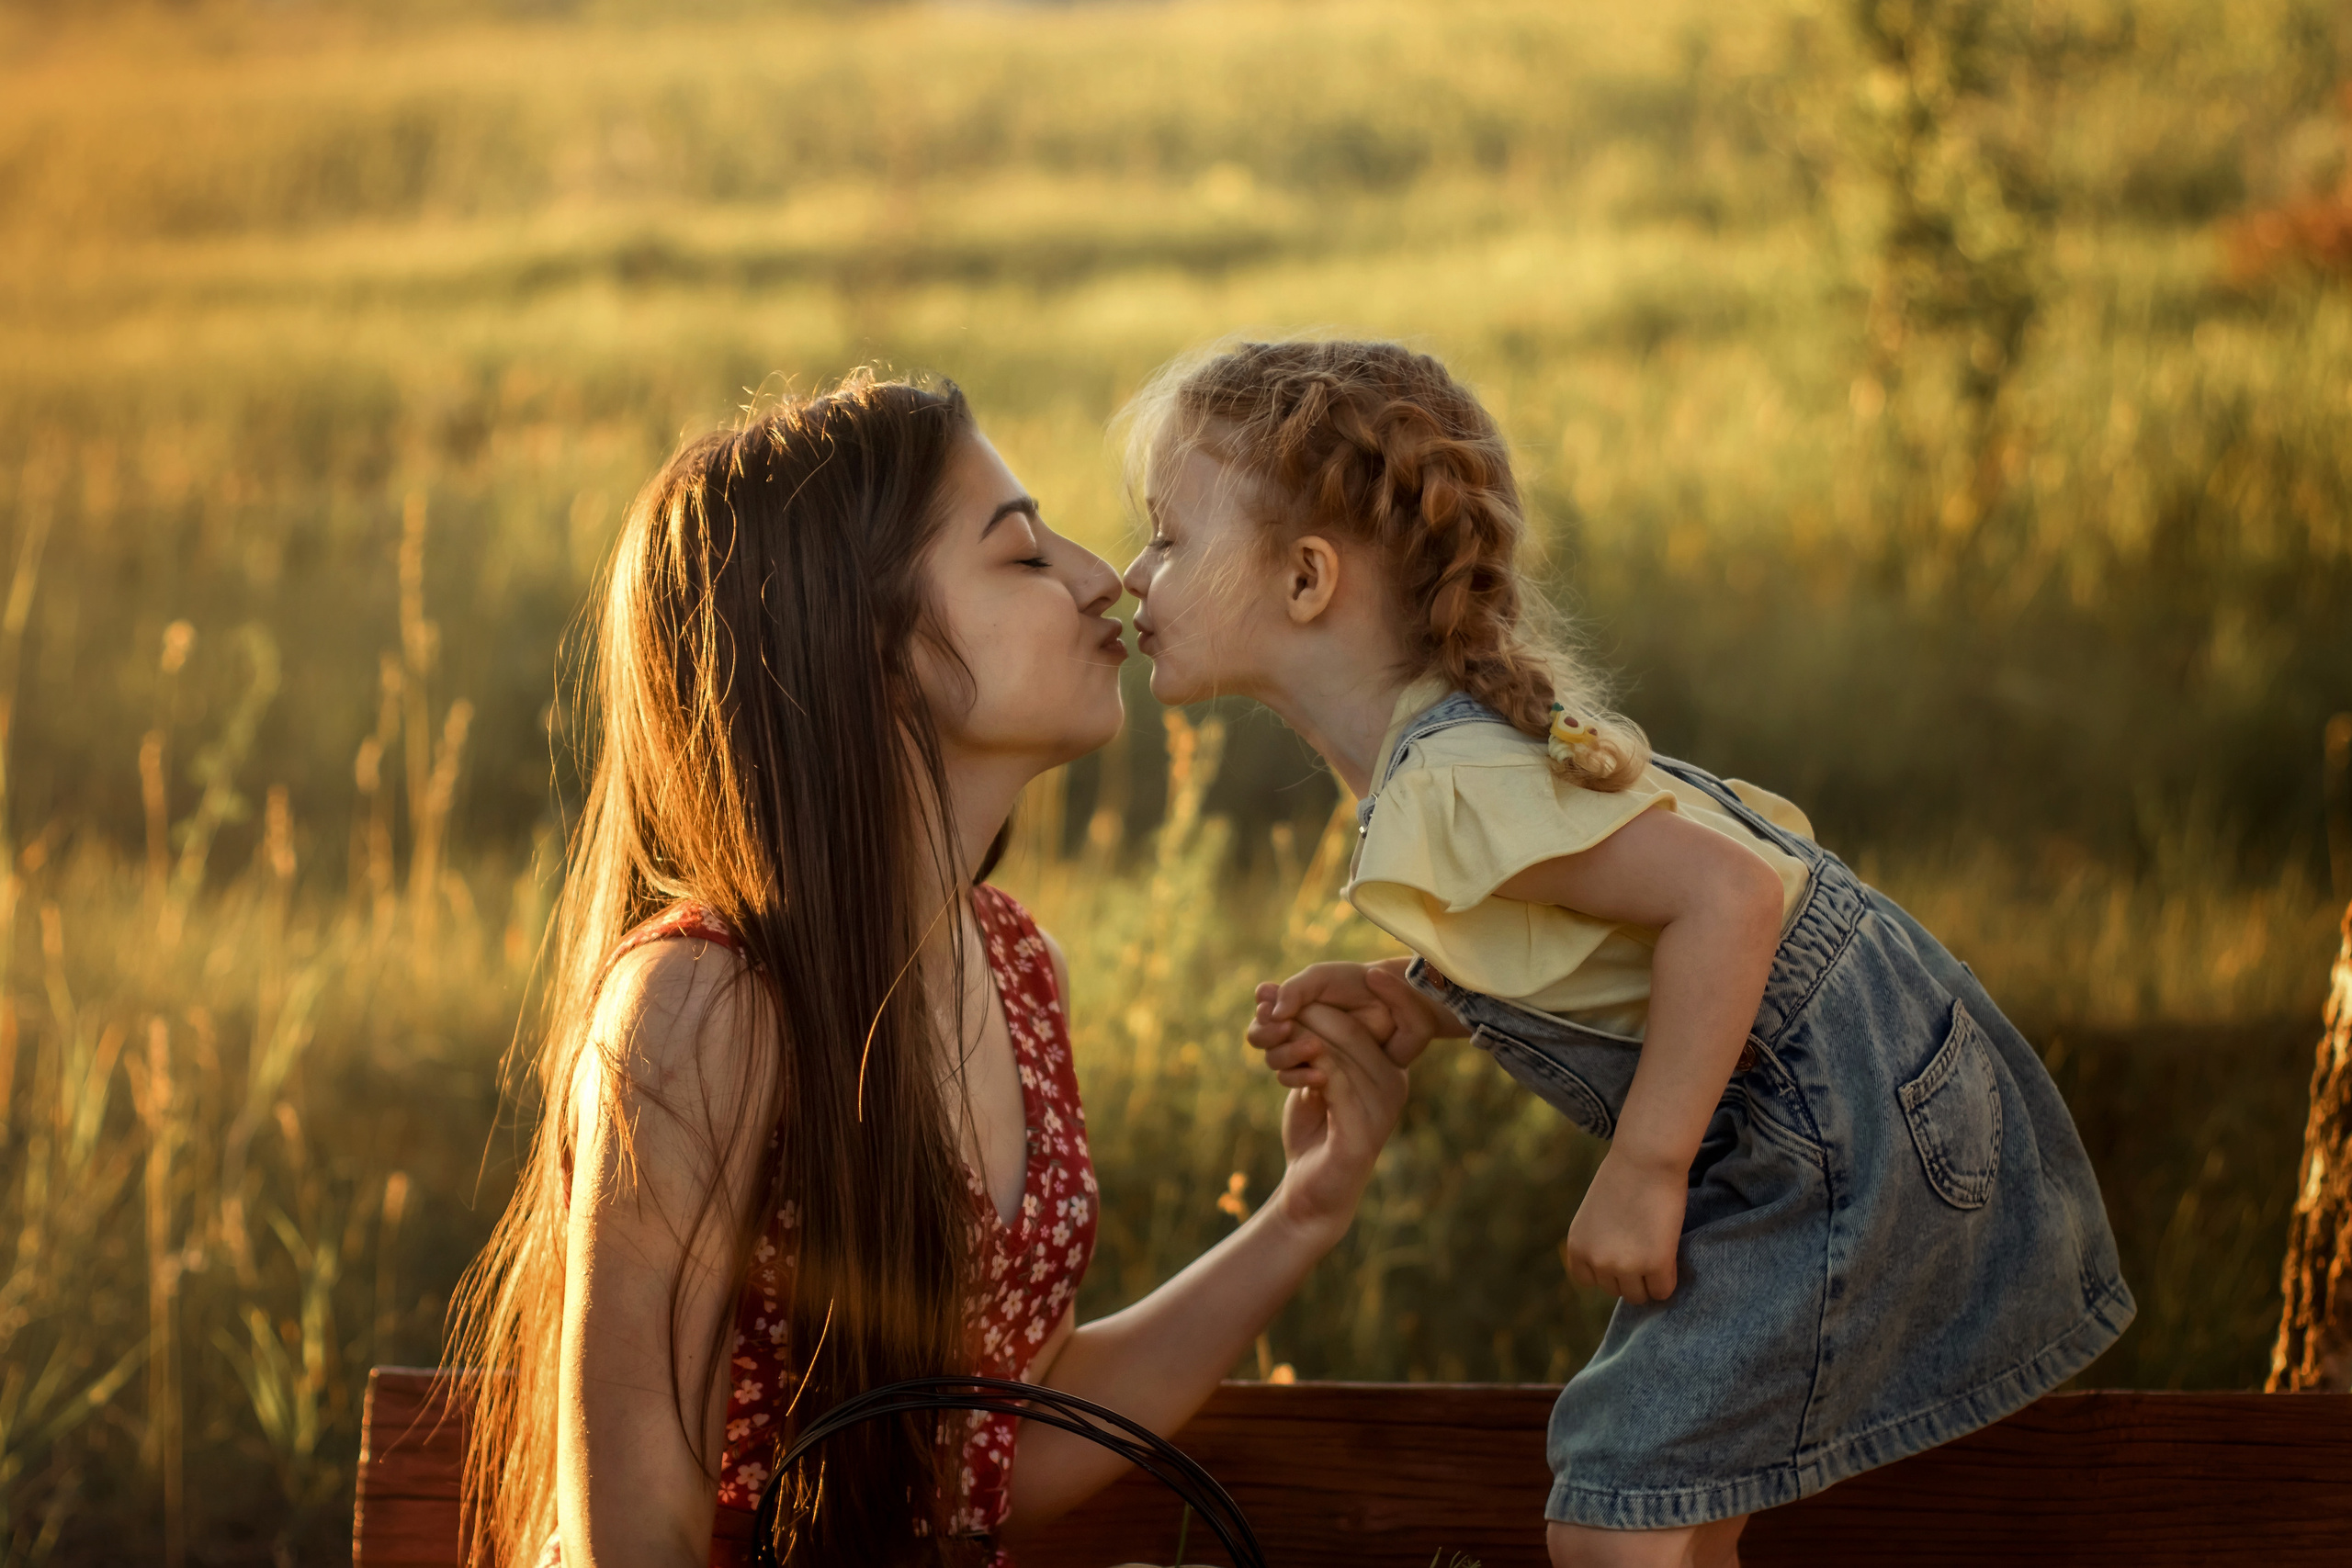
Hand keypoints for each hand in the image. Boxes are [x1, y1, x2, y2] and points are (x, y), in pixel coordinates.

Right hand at [1248, 961, 1444, 1078]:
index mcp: (1290, 1003)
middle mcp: (1293, 1027)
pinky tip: (1319, 1072)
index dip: (1263, 1014)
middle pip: (1259, 1037)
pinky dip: (1299, 1076)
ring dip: (1286, 1053)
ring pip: (1273, 1060)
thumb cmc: (1356, 984)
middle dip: (1268, 1034)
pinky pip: (1293, 1080)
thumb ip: (1293, 990)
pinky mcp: (1319, 1072)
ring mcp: (1304, 1051)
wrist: (1390, 1004)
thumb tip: (1272, 1013)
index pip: (1261, 1012)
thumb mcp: (1321, 977)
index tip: (1272, 1010)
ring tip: (1314, 1046)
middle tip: (1287, 1028)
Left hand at [1266, 1001, 1408, 1246]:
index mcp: (1389, 1069)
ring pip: (1339, 1053)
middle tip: (1265, 1002)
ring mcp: (1383, 1109)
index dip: (1323, 1000)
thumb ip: (1308, 1044)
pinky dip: (1305, 1066)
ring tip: (1264, 1025)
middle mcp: (1394, 1085)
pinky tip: (1282, 1061)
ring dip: (1296, 1036)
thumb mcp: (1312, 1080)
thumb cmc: (1313, 1133)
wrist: (1311, 1194)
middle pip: (1351, 1031)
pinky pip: (1335, 1083)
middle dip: (1305, 1012)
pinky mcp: (1364, 1131)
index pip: (1362, 1021)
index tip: (1280, 987)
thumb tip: (1275, 995)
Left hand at [1562, 1149, 1687, 1304]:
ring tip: (1658, 1251)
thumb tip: (1616, 1273)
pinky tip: (1671, 1257)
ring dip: (1649, 1280)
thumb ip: (1598, 1244)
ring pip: (1640, 1296)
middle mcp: (1597, 1261)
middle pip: (1617, 1290)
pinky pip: (1663, 1291)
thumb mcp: (1594, 1216)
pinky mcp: (1656, 1264)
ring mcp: (1625, 1266)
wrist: (1646, 1159)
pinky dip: (1668, 1280)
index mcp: (1577, 1248)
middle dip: (1631, 1275)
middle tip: (1645, 1247)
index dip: (1608, 1269)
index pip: (1589, 1281)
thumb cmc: (1623, 1178)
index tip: (1622, 1251)